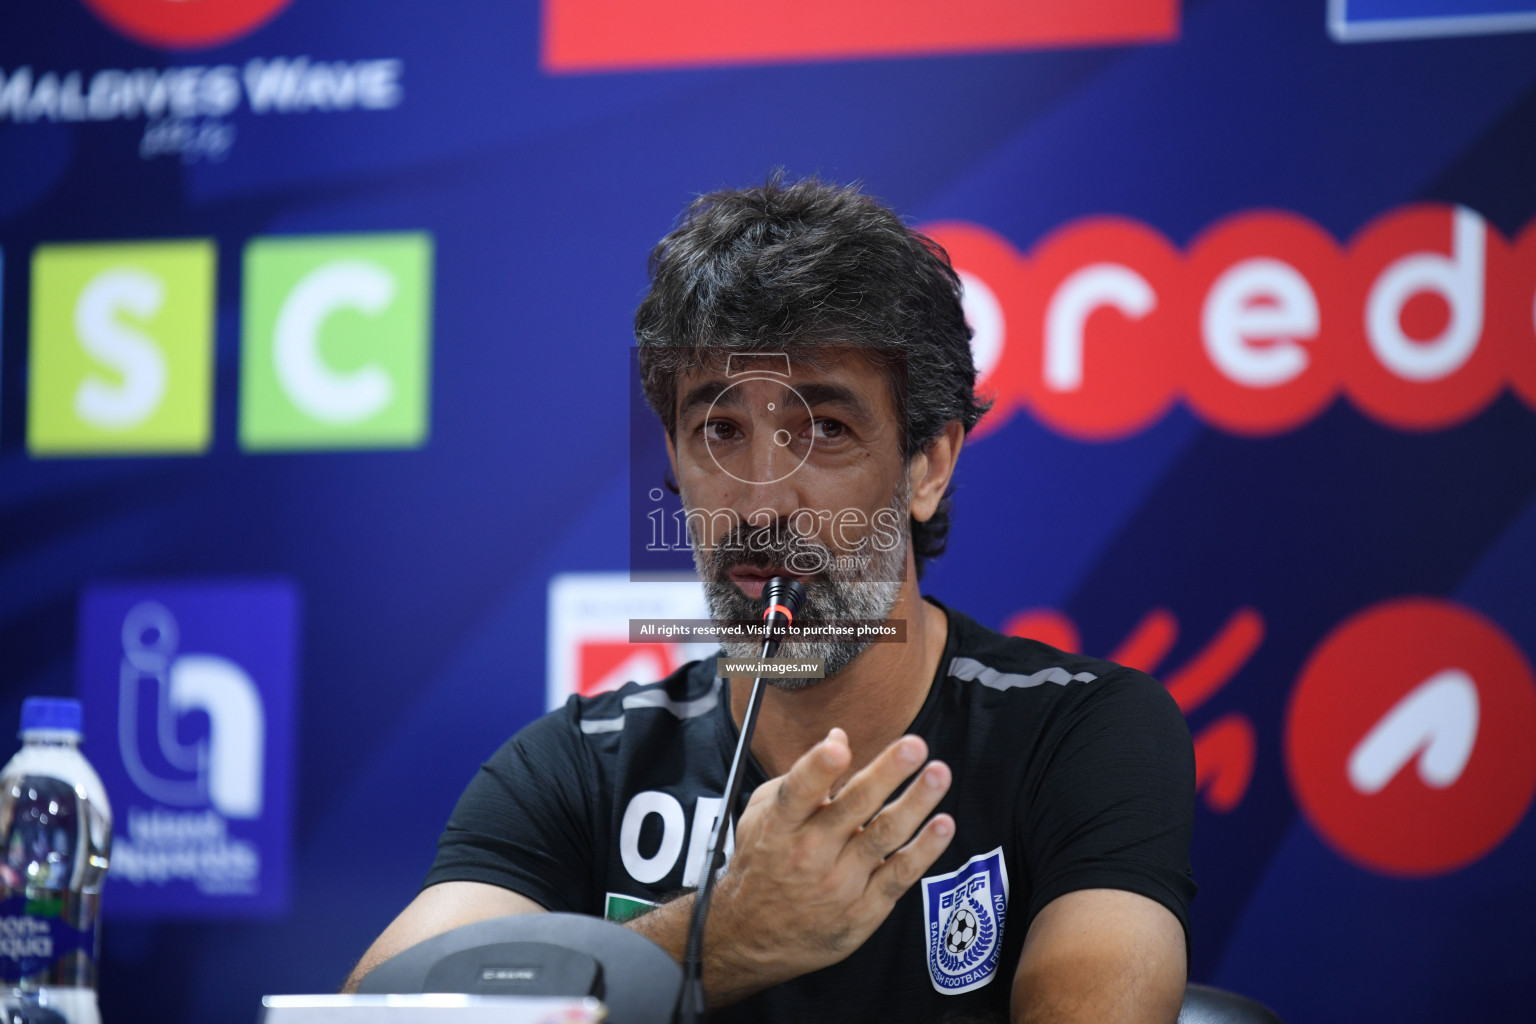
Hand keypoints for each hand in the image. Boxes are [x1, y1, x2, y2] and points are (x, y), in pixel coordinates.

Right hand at [703, 728, 953, 999]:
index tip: (839, 746)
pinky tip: (943, 825)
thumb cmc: (762, 864)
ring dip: (916, 803)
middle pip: (854, 806)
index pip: (799, 790)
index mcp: (781, 824)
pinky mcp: (863, 908)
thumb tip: (838, 737)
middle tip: (915, 746)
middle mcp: (810, 851)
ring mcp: (840, 881)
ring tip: (938, 774)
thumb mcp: (763, 816)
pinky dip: (924, 850)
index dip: (819, 767)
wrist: (753, 937)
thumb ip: (801, 776)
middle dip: (886, 772)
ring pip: (884, 835)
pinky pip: (900, 874)